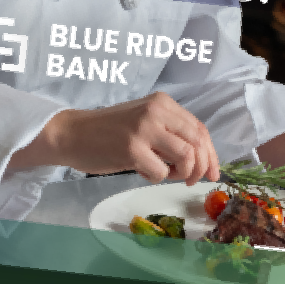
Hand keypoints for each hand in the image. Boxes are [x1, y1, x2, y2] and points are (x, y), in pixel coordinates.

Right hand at [13, 94, 219, 182]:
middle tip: (195, 180)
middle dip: (203, 166)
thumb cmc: (107, 132)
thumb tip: (199, 158)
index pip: (199, 129)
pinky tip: (143, 172)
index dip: (211, 153)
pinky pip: (161, 171)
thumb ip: (169, 132)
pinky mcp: (132, 149)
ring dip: (182, 173)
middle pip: (198, 142)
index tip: (212, 171)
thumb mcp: (143, 121)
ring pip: (186, 156)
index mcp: (162, 103)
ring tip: (167, 174)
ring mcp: (144, 129)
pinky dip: (157, 178)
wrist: (71, 134)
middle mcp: (157, 112)